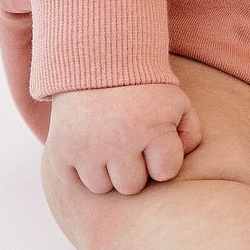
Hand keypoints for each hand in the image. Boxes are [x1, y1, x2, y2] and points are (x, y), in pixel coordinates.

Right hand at [44, 81, 201, 195]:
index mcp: (151, 129)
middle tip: (129, 144)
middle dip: (133, 169)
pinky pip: (74, 182)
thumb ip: (190, 136)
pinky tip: (88, 146)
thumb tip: (177, 167)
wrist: (96, 61)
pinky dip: (80, 169)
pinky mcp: (60, 152)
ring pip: (102, 187)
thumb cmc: (144, 90)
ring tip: (108, 143)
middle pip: (131, 186)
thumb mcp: (176, 104)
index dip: (163, 160)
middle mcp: (117, 142)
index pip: (165, 172)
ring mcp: (86, 149)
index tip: (155, 143)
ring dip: (106, 171)